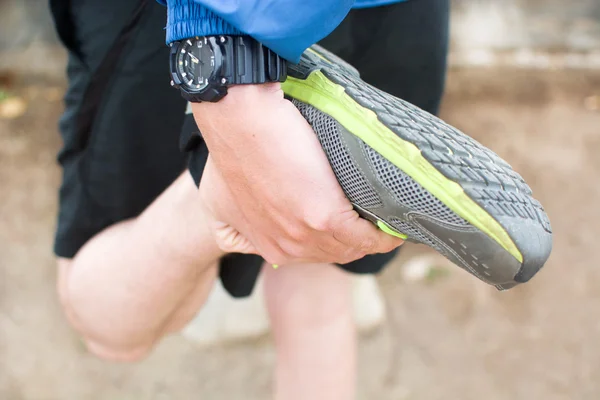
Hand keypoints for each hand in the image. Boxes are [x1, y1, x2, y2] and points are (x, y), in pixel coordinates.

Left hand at [193, 83, 402, 264]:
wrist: (239, 123)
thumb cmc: (234, 151)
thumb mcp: (225, 203)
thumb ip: (245, 226)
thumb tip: (256, 232)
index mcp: (269, 247)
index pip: (316, 254)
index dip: (336, 242)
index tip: (352, 226)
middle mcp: (288, 249)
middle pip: (338, 253)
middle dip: (358, 239)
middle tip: (374, 218)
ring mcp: (306, 236)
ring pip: (354, 246)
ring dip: (374, 235)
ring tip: (389, 217)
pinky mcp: (325, 217)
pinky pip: (368, 237)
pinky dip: (386, 233)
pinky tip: (396, 222)